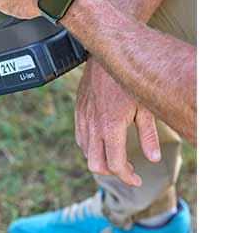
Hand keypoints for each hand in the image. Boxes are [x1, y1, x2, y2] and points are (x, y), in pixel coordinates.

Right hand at [75, 60, 161, 186]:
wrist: (108, 53)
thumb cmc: (130, 78)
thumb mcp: (146, 106)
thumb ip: (148, 135)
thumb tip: (153, 159)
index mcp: (111, 127)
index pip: (115, 164)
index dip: (127, 177)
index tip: (137, 179)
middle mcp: (94, 126)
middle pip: (96, 165)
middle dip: (112, 172)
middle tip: (127, 169)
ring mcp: (83, 119)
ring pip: (86, 153)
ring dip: (101, 159)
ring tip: (117, 156)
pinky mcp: (78, 112)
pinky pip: (80, 138)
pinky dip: (90, 147)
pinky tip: (103, 142)